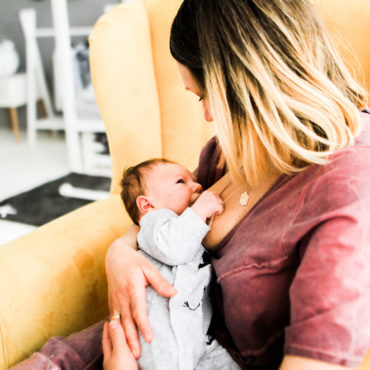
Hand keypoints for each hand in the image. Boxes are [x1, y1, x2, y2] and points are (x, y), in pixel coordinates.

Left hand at [102, 320, 137, 369]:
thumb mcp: (120, 351)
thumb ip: (117, 337)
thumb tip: (112, 322)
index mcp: (108, 354)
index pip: (106, 338)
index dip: (107, 328)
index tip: (108, 320)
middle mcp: (112, 359)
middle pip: (111, 343)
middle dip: (113, 334)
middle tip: (116, 325)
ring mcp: (118, 364)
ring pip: (118, 349)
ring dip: (121, 341)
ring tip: (124, 335)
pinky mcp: (126, 368)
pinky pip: (125, 355)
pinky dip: (127, 349)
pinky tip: (131, 349)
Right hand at [105, 227, 176, 357]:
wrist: (114, 256)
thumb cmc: (134, 261)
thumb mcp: (149, 268)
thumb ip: (160, 282)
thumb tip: (174, 293)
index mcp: (132, 288)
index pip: (138, 310)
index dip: (144, 325)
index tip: (150, 337)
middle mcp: (122, 297)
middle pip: (127, 321)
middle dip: (132, 339)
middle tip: (138, 354)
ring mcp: (115, 300)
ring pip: (119, 323)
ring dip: (124, 338)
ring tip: (130, 352)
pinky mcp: (111, 302)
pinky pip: (113, 319)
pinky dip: (116, 331)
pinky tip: (120, 340)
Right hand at [191, 190, 223, 220]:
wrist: (196, 214)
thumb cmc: (197, 210)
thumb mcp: (201, 202)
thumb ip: (208, 200)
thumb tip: (215, 202)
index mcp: (206, 192)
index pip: (214, 194)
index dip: (214, 201)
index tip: (210, 205)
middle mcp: (211, 194)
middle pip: (219, 198)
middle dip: (217, 203)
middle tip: (211, 209)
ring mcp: (215, 199)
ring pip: (220, 204)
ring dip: (217, 208)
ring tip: (210, 211)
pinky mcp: (217, 205)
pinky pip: (221, 209)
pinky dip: (218, 212)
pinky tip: (212, 213)